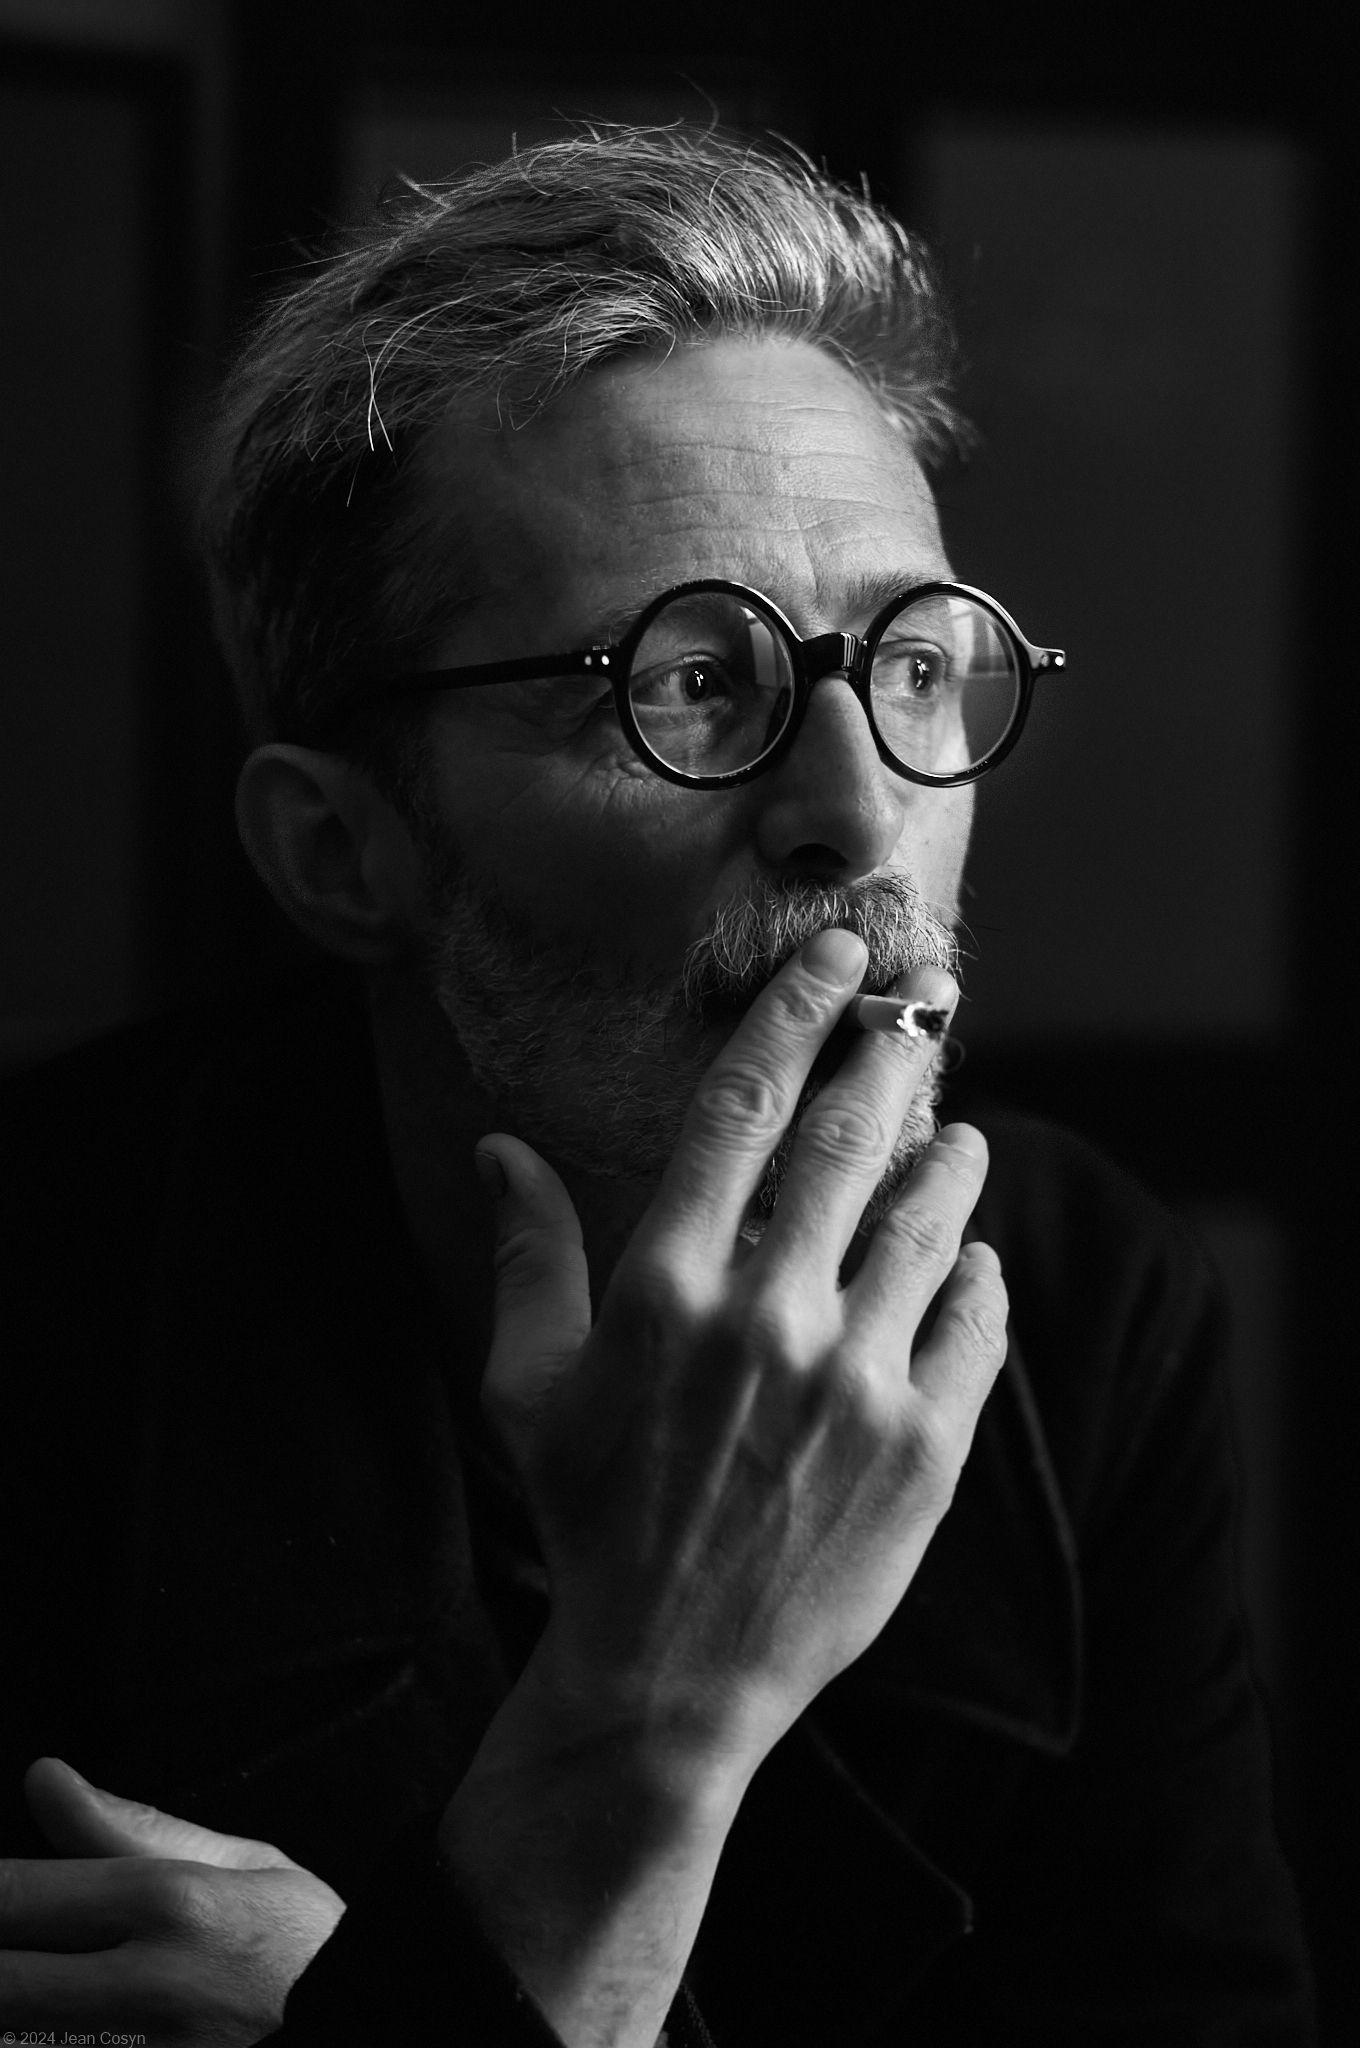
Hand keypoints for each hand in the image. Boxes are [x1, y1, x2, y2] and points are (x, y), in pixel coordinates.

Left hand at [0, 1757, 343, 2045]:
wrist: (377, 2020)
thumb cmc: (304, 1945)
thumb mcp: (241, 1862)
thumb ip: (130, 1825)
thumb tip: (45, 1780)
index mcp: (172, 1902)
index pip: (19, 1897)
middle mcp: (150, 1986)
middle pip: (3, 1983)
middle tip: (14, 1940)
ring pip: (24, 2034)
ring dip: (18, 2005)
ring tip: (39, 1978)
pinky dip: (52, 2040)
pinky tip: (68, 2019)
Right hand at [478, 927, 1007, 1773]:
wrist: (669, 1679)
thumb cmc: (588, 1521)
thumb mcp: (528, 1387)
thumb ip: (526, 1254)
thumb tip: (495, 1146)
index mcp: (669, 1285)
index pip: (744, 1105)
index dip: (795, 1013)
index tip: (834, 958)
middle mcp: (770, 1316)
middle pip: (852, 1139)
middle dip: (894, 1048)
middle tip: (924, 997)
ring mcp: (858, 1382)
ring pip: (930, 1223)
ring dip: (951, 1158)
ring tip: (960, 1130)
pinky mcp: (924, 1448)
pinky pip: (974, 1329)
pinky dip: (980, 1278)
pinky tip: (976, 1259)